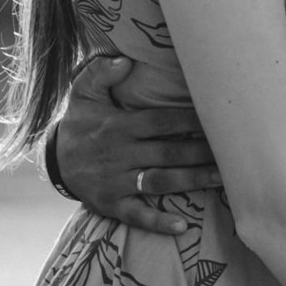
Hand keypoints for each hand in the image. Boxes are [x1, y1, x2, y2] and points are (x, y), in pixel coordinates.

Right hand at [54, 54, 218, 234]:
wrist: (53, 161)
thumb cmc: (79, 123)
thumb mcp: (82, 93)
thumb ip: (101, 73)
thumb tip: (124, 59)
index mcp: (118, 126)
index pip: (160, 122)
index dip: (189, 121)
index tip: (216, 119)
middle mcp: (120, 154)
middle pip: (167, 153)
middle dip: (200, 152)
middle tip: (232, 152)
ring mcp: (116, 182)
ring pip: (160, 182)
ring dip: (192, 181)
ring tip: (222, 180)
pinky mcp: (111, 204)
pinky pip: (137, 215)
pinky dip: (158, 222)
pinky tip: (182, 227)